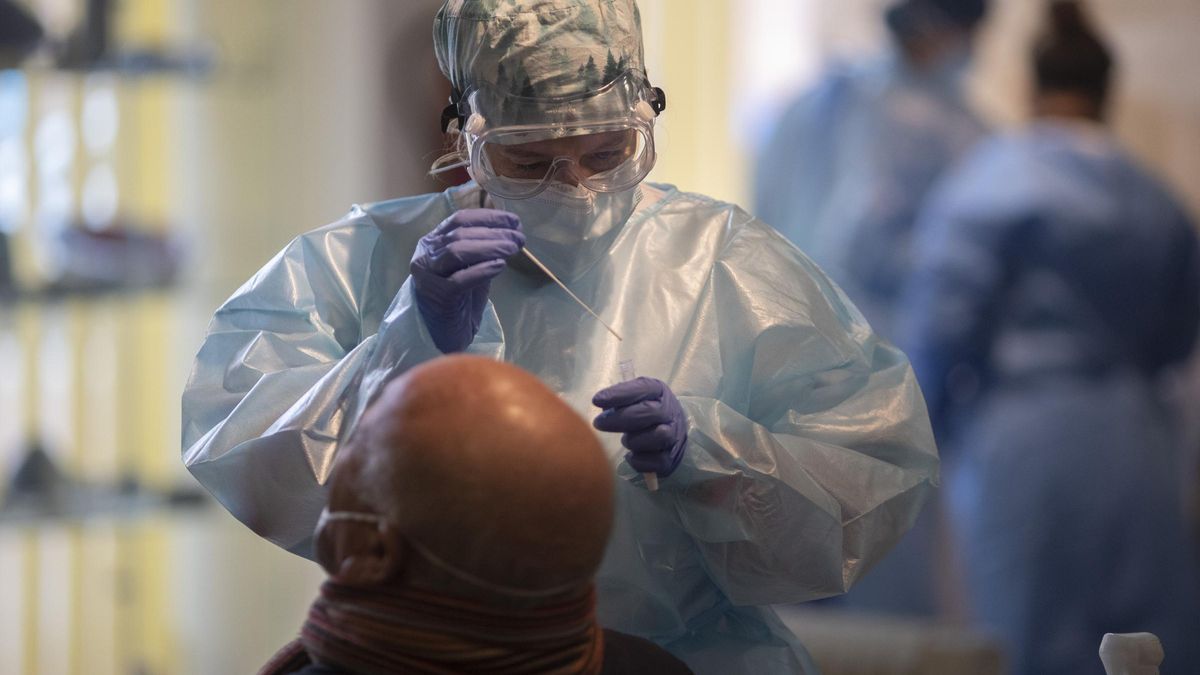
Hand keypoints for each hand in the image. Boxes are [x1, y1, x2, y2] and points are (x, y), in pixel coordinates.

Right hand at [410, 209, 523, 352]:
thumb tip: (511, 232)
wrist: (444, 333)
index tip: (514, 221)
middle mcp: (426, 254)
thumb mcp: (472, 266)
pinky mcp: (437, 296)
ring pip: (457, 252)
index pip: (460, 220)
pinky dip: (481, 270)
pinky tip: (500, 266)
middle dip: (494, 233)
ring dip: (489, 247)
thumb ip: (483, 249)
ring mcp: (429, 275)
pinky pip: (459, 280)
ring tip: (512, 249)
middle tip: (519, 238)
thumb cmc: (459, 298)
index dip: (488, 217)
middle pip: (460, 235)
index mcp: (433, 242)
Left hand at [592, 377, 687, 477]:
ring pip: (658, 436)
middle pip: (649, 412)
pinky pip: (658, 461)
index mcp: (659, 392)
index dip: (619, 394)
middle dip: (621, 418)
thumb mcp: (635, 397)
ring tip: (624, 440)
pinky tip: (631, 456)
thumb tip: (601, 403)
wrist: (672, 430)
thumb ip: (619, 398)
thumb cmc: (645, 411)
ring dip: (635, 440)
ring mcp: (674, 435)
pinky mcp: (672, 458)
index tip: (597, 400)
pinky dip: (640, 460)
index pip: (642, 388)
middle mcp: (670, 412)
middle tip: (599, 423)